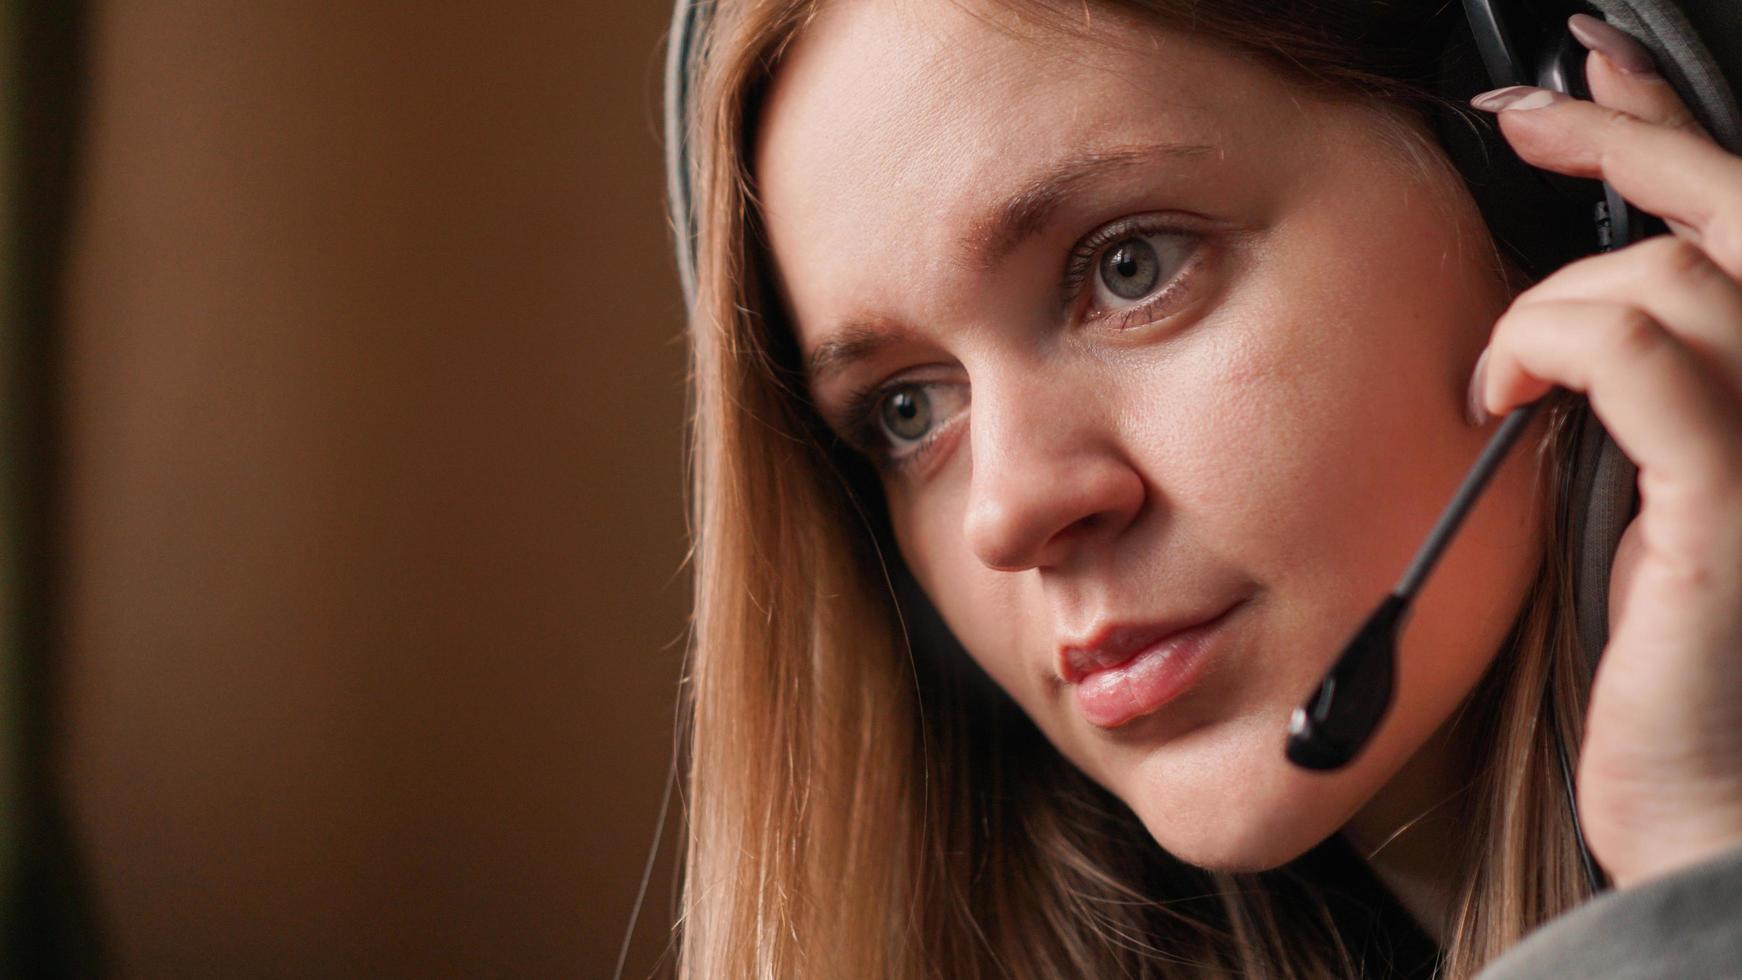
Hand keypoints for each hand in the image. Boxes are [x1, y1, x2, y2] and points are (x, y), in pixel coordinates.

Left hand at [1468, 15, 1741, 890]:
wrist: (1718, 818)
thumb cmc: (1680, 679)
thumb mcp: (1650, 509)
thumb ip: (1637, 412)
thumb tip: (1558, 334)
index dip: (1672, 128)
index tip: (1591, 79)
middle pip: (1738, 208)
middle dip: (1627, 131)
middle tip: (1528, 107)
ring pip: (1675, 276)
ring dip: (1554, 300)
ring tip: (1497, 374)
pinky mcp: (1738, 500)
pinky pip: (1639, 354)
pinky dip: (1547, 344)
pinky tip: (1501, 394)